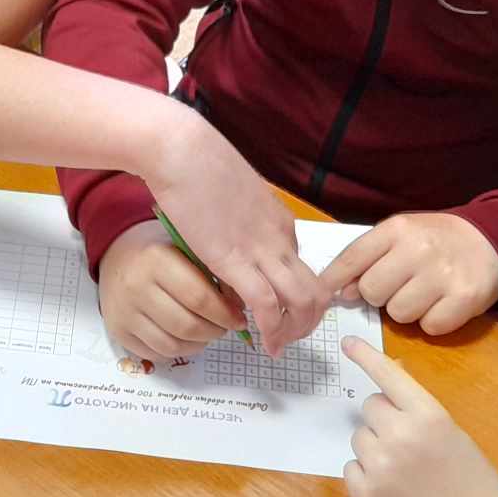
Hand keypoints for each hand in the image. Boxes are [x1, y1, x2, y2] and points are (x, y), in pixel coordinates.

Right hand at [99, 221, 247, 363]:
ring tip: (208, 332)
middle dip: (215, 331)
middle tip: (226, 327)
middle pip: (188, 326)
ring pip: (173, 345)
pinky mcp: (118, 332)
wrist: (118, 256)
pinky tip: (187, 338)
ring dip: (199, 344)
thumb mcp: (187, 249)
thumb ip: (212, 274)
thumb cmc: (161, 252)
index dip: (226, 314)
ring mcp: (124, 312)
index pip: (200, 298)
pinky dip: (179, 351)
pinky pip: (157, 354)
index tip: (240, 319)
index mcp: (156, 260)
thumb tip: (238, 308)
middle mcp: (136, 287)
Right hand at [143, 112, 328, 354]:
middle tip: (286, 339)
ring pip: (303, 302)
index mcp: (279, 223)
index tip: (275, 312)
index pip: (300, 269)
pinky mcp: (236, 260)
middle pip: (316, 290)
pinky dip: (271, 330)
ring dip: (294, 332)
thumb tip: (227, 244)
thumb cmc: (196, 165)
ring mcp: (262, 249)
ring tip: (277, 347)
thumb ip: (238, 224)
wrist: (182, 149)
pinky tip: (263, 344)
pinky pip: (266, 304)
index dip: (292, 297)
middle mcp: (281, 239)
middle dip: (306, 322)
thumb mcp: (228, 198)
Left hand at [320, 213, 497, 335]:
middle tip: (399, 285)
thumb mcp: (401, 235)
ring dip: (406, 310)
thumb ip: (369, 257)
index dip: (334, 279)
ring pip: (398, 313)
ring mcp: (443, 274)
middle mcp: (419, 248)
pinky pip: (429, 327)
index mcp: (398, 228)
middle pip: (372, 291)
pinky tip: (442, 303)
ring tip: (423, 293)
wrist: (493, 240)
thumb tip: (343, 291)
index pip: (352, 257)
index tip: (326, 292)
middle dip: (379, 295)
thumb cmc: (437, 240)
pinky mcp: (465, 298)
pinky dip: (433, 321)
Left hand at [341, 340, 497, 496]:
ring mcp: (378, 468)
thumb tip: (390, 379)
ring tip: (406, 473)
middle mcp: (399, 436)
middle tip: (409, 445)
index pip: (388, 376)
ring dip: (375, 449)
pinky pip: (351, 469)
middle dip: (384, 421)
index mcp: (428, 416)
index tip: (346, 342)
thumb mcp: (453, 432)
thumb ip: (420, 409)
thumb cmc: (474, 482)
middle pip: (369, 408)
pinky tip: (395, 493)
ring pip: (358, 439)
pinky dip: (367, 478)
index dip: (366, 356)